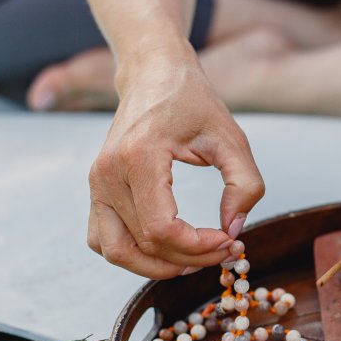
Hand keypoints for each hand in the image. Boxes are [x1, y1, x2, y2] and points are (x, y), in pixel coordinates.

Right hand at [87, 53, 264, 278]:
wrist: (154, 74)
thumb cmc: (193, 102)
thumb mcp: (233, 139)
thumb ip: (245, 186)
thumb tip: (233, 231)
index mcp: (139, 156)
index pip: (162, 229)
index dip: (199, 247)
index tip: (228, 240)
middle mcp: (108, 173)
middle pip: (144, 245)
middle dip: (188, 258)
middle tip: (222, 250)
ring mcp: (96, 183)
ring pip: (116, 251)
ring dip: (156, 266)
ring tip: (194, 258)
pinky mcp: (95, 190)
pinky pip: (103, 240)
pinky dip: (133, 255)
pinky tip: (168, 248)